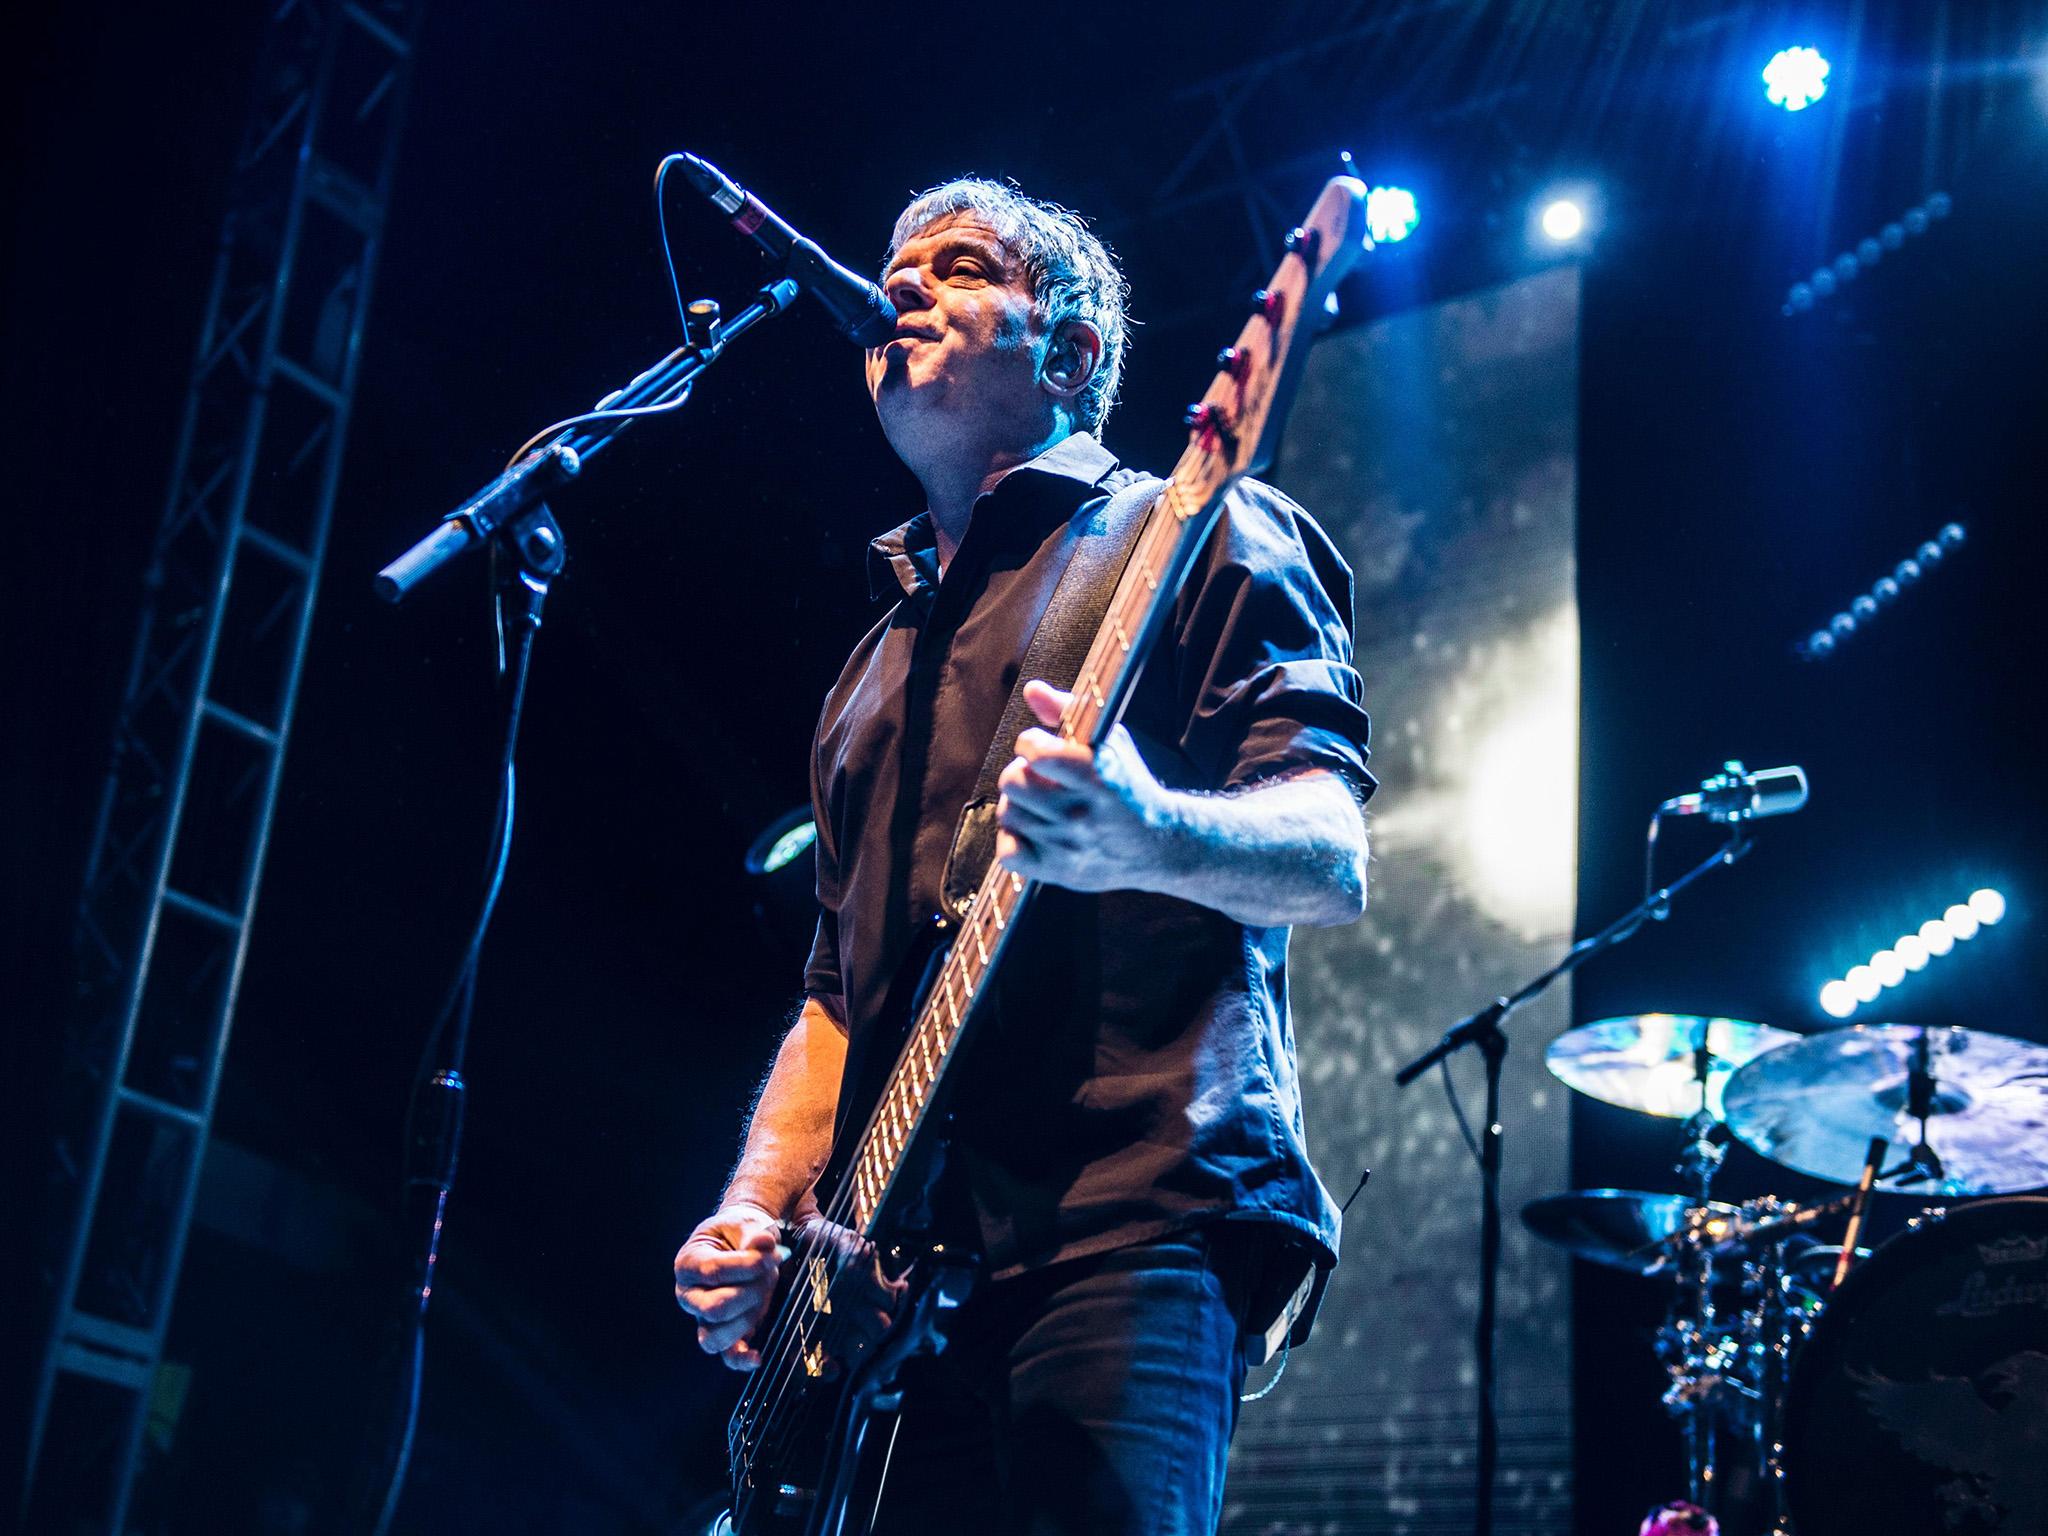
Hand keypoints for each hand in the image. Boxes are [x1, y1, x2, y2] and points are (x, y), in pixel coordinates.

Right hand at [674, 1203, 787, 1370]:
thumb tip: (765, 1244)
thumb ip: (755, 1235)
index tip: (772, 1255)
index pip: (712, 1272)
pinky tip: (757, 1355)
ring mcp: (703, 1318)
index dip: (745, 1266)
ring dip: (747, 1319)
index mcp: (688, 1264)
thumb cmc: (739, 1231)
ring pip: (715, 1337)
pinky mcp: (723, 1333)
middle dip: (749, 1292)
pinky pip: (726, 1356)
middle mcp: (690, 1295)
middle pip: (714, 1308)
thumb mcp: (746, 1224)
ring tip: (763, 1296)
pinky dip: (741, 1359)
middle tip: (769, 1274)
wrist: (742, 1241)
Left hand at [996, 680, 1173, 893]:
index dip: (1031, 743)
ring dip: (1019, 805)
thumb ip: (1067, 712)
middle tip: (1039, 777)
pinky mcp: (1059, 871)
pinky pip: (1008, 854)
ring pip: (1008, 814)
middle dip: (1021, 772)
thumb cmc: (1128, 785)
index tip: (1041, 747)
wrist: (1160, 845)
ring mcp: (1068, 846)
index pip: (1034, 752)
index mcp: (1095, 776)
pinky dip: (1014, 840)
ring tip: (1039, 803)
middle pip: (1012, 782)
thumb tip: (1031, 689)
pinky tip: (1034, 831)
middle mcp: (1080, 813)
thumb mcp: (1109, 742)